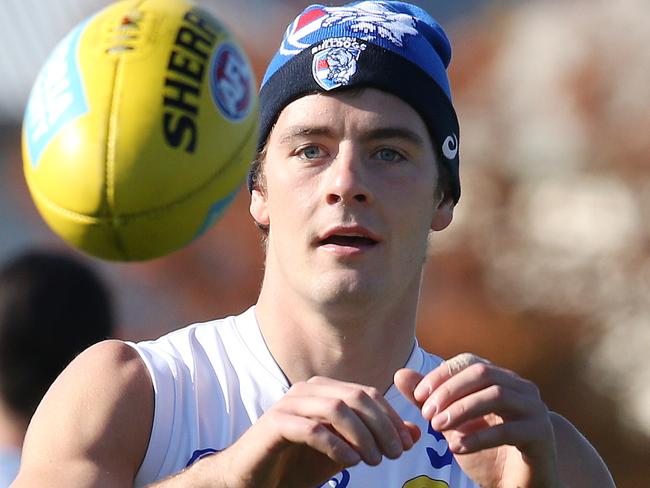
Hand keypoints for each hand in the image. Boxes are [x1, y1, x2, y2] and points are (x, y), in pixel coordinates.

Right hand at [219, 376, 420, 487]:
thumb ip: (376, 440)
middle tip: (394, 454)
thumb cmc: (299, 463)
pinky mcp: (275, 424)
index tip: (405, 444)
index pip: (367, 394)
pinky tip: (349, 463)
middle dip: (381, 426)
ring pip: (336, 408)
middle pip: (355, 397)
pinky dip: (335, 446)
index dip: (391, 418)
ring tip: (373, 461)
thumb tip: (415, 434)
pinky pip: (312, 429)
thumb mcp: (345, 452)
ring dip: (361, 436)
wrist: (254, 480)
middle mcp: (308, 389)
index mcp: (325, 389)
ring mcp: (290, 404)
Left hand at [394, 353, 559, 487]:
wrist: (517, 484)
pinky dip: (478, 437)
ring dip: (461, 410)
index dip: (441, 375)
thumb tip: (400, 374)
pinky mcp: (541, 435)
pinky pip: (509, 429)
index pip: (469, 361)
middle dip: (449, 391)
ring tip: (436, 428)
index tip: (418, 396)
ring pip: (497, 395)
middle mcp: (521, 387)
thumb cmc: (485, 451)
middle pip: (482, 373)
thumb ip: (430, 400)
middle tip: (426, 414)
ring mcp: (535, 409)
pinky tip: (456, 448)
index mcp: (501, 378)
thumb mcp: (452, 424)